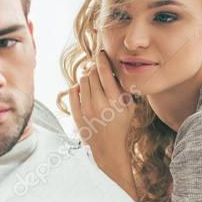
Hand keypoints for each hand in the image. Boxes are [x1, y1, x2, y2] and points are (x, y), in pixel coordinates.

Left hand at [67, 50, 135, 173]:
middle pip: (92, 73)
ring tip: (92, 80)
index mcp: (114, 100)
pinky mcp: (76, 114)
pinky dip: (77, 86)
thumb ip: (122, 88)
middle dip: (95, 68)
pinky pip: (72, 91)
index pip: (104, 71)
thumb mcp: (129, 106)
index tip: (102, 53)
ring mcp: (86, 109)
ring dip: (87, 76)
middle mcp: (99, 103)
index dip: (102, 58)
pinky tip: (83, 89)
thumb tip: (112, 69)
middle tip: (98, 69)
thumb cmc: (121, 125)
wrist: (108, 148)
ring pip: (82, 80)